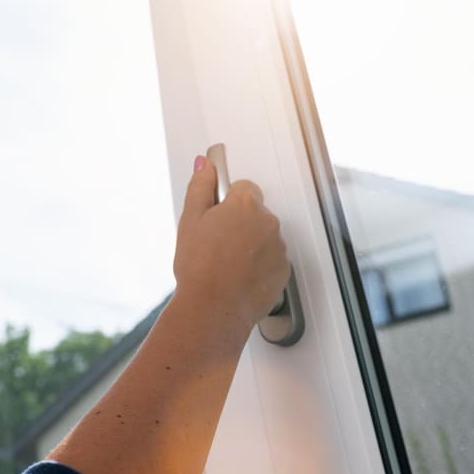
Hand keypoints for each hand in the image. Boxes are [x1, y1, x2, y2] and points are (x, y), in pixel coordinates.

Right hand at [173, 154, 290, 330]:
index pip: (243, 187)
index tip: (216, 213)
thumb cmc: (200, 268)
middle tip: (215, 243)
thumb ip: (200, 186)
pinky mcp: (283, 271)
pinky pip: (271, 260)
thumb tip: (205, 164)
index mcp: (245, 204)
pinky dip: (259, 266)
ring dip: (249, 245)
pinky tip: (237, 277)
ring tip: (224, 264)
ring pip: (264, 237)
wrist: (214, 309)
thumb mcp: (190, 219)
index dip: (227, 201)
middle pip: (255, 212)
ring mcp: (279, 247)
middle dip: (238, 223)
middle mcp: (268, 222)